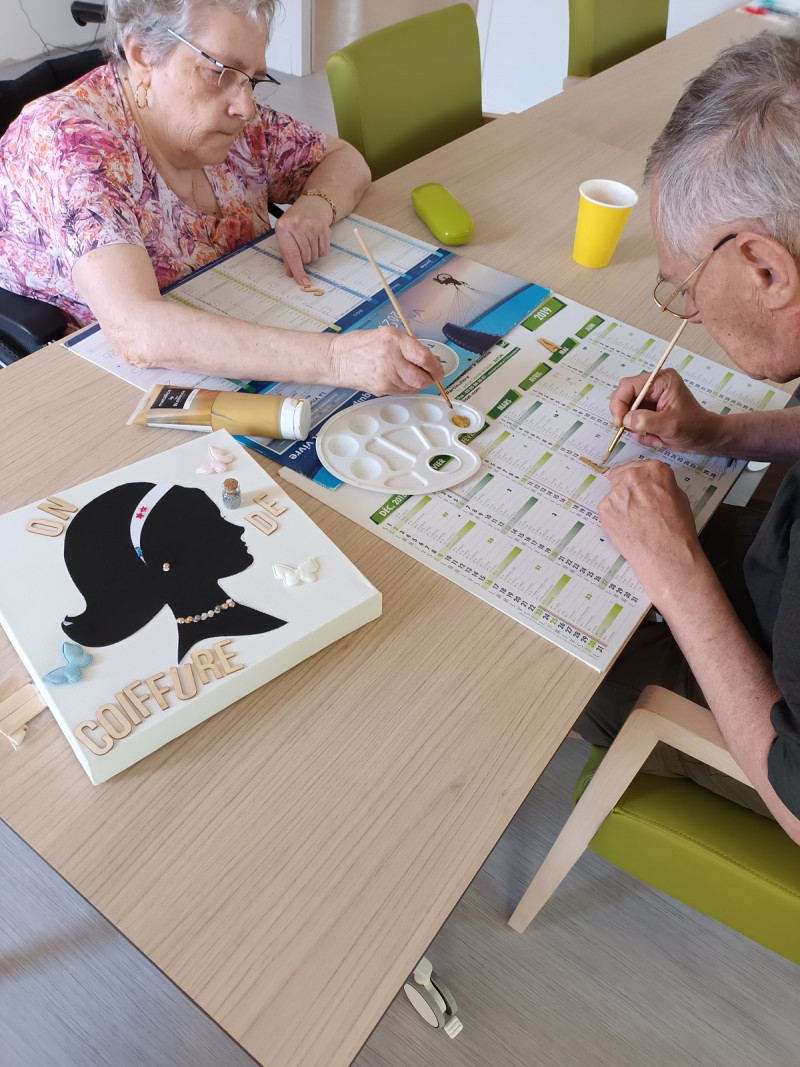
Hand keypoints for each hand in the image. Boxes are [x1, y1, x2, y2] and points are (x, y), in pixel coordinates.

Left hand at [273, 196, 332, 284]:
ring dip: (312, 255)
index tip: (303, 282)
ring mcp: (311, 226)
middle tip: (303, 248)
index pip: (291, 254)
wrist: (312, 205)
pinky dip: (320, 251)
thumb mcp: (285, 235)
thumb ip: (287, 255)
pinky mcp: (323, 228)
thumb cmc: (296, 222)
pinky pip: (323, 251)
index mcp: (283, 228)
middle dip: (304, 259)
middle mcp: (297, 226)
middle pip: (305, 257)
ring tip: (309, 243)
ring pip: (314, 256)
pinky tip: (317, 241)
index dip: (298, 270)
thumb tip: (291, 274)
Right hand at [329, 327, 443, 394]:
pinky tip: (397, 377)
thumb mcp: (388, 335)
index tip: (439, 369)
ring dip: (416, 382)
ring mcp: (386, 377)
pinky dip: (405, 387)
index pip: (424, 358)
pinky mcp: (382, 389)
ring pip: (413, 387)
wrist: (338, 359)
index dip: (436, 367)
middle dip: (429, 378)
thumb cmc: (361, 345)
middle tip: (430, 375)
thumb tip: (432, 359)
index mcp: (395, 341)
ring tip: (406, 372)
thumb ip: (411, 346)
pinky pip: (403, 391)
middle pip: (422, 378)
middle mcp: (391, 359)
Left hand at [598, 459, 704, 605]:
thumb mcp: (679, 497)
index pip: (640, 465)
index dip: (638, 475)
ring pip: (614, 493)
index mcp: (654, 470)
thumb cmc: (677, 530)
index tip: (635, 481)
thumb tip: (651, 485)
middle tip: (632, 503)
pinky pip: (607, 509)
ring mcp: (616, 493)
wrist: (666, 554)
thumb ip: (661, 485)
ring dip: (620, 503)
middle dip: (626, 486)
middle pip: (623, 475)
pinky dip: (614, 516)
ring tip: (635, 521)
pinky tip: (627, 527)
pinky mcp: (604, 509)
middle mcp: (632, 476)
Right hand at [609, 368, 720, 452]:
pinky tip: (654, 437)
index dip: (619, 403)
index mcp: (661, 380)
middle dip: (627, 418)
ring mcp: (649, 399)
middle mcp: (653, 386)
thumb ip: (646, 421)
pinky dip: (639, 433)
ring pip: (626, 412)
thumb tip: (625, 420)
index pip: (628, 386)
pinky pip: (632, 422)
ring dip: (636, 429)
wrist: (703, 437)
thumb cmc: (694, 427)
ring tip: (653, 436)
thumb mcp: (670, 424)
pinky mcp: (647, 410)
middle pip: (623, 397)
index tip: (619, 422)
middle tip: (637, 432)